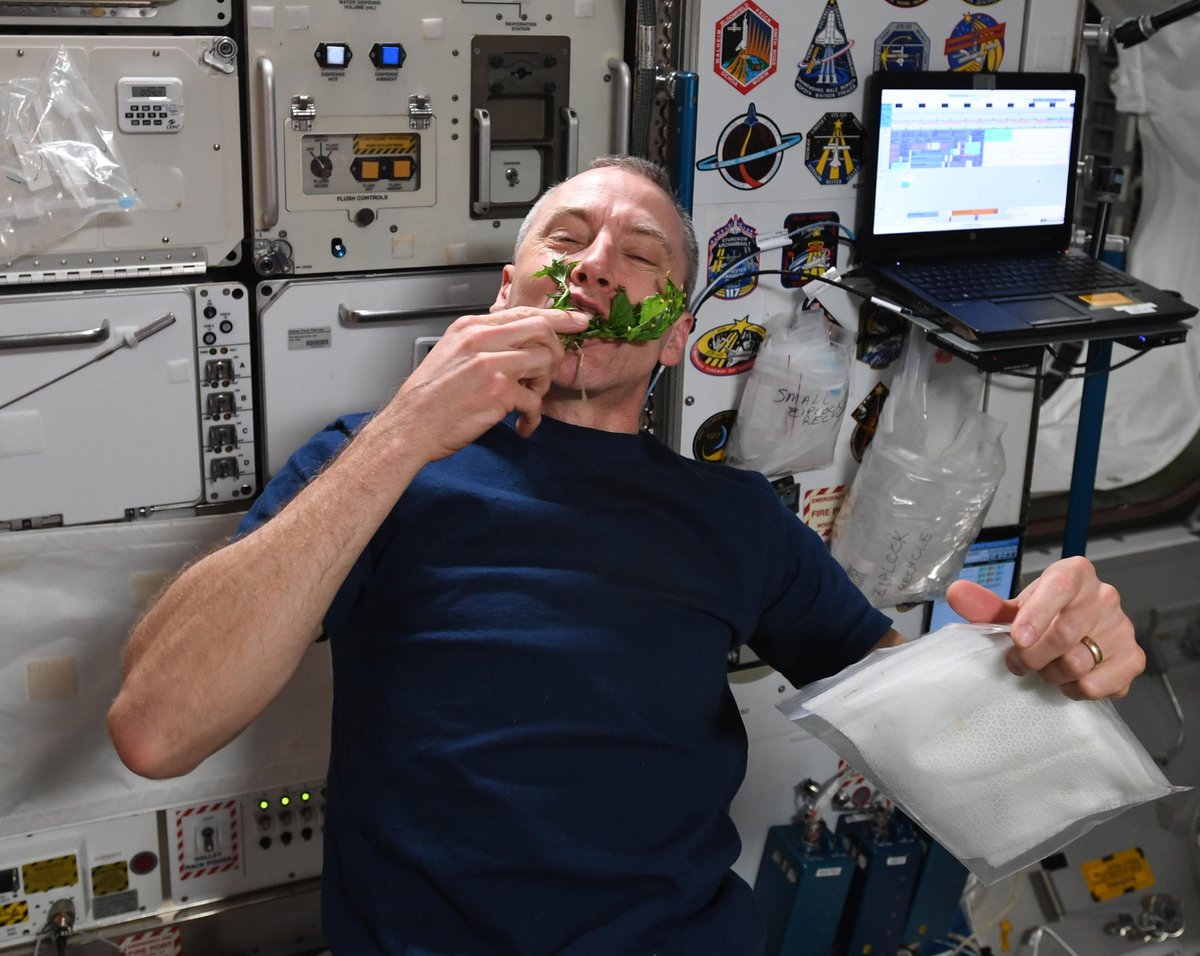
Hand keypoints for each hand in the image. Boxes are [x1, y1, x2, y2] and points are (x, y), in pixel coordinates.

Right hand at [385, 306, 588, 459]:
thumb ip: (483, 342)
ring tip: (528, 401)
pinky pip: (535, 400)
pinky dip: (533, 417)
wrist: (409, 426)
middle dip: (555, 352)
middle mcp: (481, 339)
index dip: (557, 317)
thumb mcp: (451, 353)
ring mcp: (491, 364)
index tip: (577, 321)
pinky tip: (521, 425)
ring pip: (544, 361)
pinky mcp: (498, 392)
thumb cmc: (429, 397)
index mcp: (470, 327)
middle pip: (541, 329)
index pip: (523, 312)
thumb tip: (517, 341)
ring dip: (543, 385)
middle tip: (549, 373)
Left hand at [946, 555, 1143, 699]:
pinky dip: (1074, 689)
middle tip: (1018, 662)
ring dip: (1050, 674)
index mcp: (1074, 574)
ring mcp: (1122, 628)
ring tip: (1045, 667)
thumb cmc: (1044, 616)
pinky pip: (1096, 685)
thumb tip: (956, 593)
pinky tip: (1068, 678)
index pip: (1058, 588)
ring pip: (1078, 663)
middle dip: (1032, 656)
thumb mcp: (1015, 609)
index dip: (1035, 616)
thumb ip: (985, 605)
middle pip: (1064, 635)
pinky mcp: (1132, 659)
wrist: (1078, 631)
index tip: (1016, 639)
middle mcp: (1104, 597)